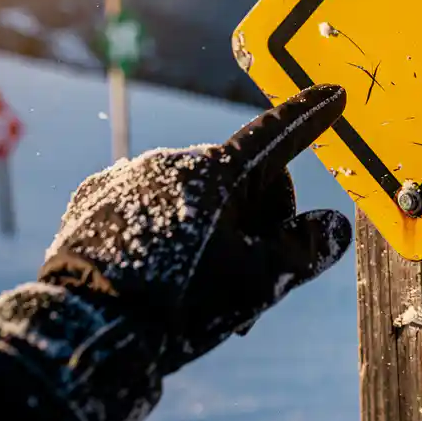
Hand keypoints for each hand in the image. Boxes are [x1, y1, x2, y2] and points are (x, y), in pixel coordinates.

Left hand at [38, 82, 352, 373]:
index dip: (309, 116)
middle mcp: (174, 161)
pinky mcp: (98, 198)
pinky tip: (159, 269)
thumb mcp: (256, 282)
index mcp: (218, 173)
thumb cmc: (179, 303)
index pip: (277, 135)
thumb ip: (303, 248)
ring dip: (214, 229)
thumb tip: (337, 223)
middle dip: (258, 221)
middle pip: (242, 180)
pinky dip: (169, 227)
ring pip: (198, 195)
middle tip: (249, 275)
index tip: (333, 93)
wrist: (85, 327)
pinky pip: (153, 203)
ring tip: (199, 286)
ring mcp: (131, 176)